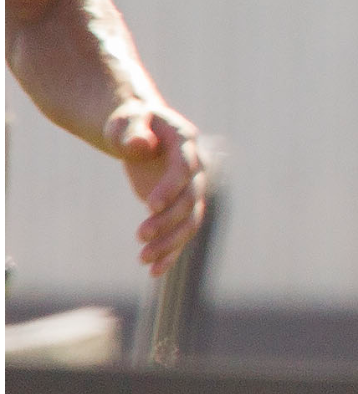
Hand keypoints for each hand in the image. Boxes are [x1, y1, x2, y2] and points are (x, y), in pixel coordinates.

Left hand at [105, 102, 208, 273]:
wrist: (138, 133)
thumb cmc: (130, 124)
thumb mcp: (126, 120)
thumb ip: (132, 131)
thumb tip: (141, 146)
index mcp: (185, 142)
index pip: (184, 169)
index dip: (171, 187)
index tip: (149, 205)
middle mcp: (195, 168)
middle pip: (190, 200)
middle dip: (168, 221)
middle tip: (140, 237)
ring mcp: (190, 189)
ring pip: (189, 221)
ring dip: (170, 243)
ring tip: (143, 260)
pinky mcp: (179, 206)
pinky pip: (181, 233)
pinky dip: (171, 253)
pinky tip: (154, 272)